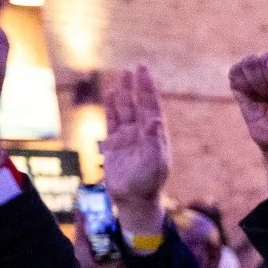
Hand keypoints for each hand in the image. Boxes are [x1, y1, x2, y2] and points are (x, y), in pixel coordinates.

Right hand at [100, 66, 170, 235]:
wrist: (134, 199)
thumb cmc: (149, 183)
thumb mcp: (156, 163)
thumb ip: (155, 141)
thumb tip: (155, 120)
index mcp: (156, 135)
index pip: (151, 106)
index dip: (147, 89)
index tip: (144, 71)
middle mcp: (142, 133)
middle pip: (138, 105)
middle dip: (136, 87)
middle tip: (134, 68)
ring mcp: (128, 137)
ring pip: (125, 110)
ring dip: (123, 94)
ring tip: (122, 77)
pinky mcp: (114, 144)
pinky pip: (112, 121)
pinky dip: (111, 108)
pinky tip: (111, 95)